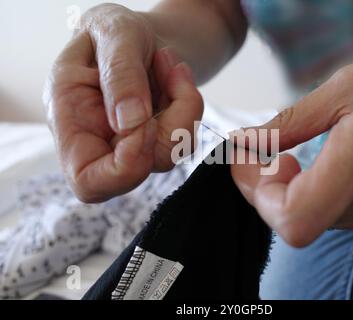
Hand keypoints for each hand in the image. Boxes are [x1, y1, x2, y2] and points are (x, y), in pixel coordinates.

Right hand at [44, 4, 202, 202]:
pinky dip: (189, 104)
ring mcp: (129, 144)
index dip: (124, 168)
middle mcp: (98, 141)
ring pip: (169, 154)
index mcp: (70, 120)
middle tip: (171, 73)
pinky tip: (176, 75)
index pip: (88, 181)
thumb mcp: (114, 33)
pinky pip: (184, 138)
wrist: (139, 33)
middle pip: (136, 174)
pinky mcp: (155, 139)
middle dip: (168, 128)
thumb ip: (120, 75)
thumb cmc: (115, 29)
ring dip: (183, 106)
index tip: (146, 124)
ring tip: (171, 64)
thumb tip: (129, 123)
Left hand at [231, 41, 352, 246]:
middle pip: (296, 221)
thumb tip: (246, 142)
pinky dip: (312, 195)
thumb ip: (287, 124)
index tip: (246, 164)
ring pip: (313, 220)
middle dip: (263, 191)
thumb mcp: (341, 89)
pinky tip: (316, 168)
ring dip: (287, 193)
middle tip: (257, 157)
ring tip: (288, 158)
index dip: (257, 195)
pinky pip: (335, 215)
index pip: (294, 218)